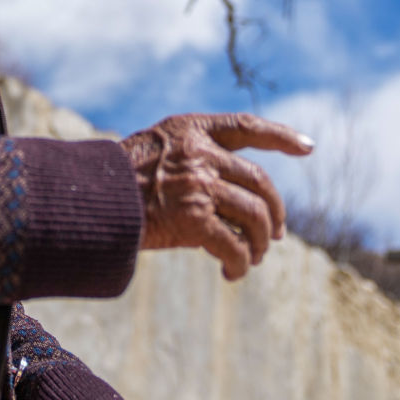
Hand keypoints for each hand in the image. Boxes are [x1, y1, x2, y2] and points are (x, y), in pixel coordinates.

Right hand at [121, 111, 312, 281]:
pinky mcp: (194, 218)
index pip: (245, 126)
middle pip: (260, 182)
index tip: (309, 147)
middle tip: (276, 234)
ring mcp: (198, 183)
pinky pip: (234, 246)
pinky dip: (240, 264)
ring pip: (255, 215)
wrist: (91, 200)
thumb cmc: (118, 182)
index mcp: (191, 129)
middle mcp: (199, 152)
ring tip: (254, 258)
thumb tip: (235, 205)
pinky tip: (233, 273)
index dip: (280, 136)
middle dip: (274, 212)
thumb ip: (195, 162)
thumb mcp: (158, 152)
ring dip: (261, 242)